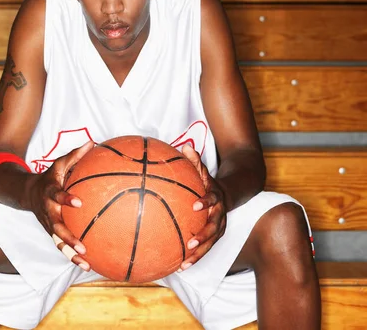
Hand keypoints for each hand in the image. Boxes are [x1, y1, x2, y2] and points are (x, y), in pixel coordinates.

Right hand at [27, 141, 94, 270]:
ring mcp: (48, 225)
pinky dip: (72, 257)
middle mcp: (47, 212)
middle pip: (56, 227)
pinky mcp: (51, 233)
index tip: (78, 202)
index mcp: (49, 193)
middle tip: (82, 245)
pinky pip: (61, 247)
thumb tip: (93, 142)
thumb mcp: (58, 163)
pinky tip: (88, 265)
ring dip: (70, 254)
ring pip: (58, 243)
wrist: (26, 192)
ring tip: (86, 262)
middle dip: (68, 238)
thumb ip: (75, 155)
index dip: (66, 199)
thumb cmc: (49, 177)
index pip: (57, 195)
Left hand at [179, 144, 226, 270]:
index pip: (211, 199)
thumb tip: (186, 146)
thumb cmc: (210, 183)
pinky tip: (180, 267)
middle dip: (203, 237)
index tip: (195, 205)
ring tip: (185, 263)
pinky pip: (206, 249)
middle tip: (190, 244)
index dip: (205, 202)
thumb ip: (195, 161)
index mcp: (216, 198)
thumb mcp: (204, 171)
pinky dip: (195, 259)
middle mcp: (220, 215)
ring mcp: (219, 227)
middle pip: (213, 228)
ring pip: (210, 244)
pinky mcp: (215, 236)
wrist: (233, 193)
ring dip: (199, 255)